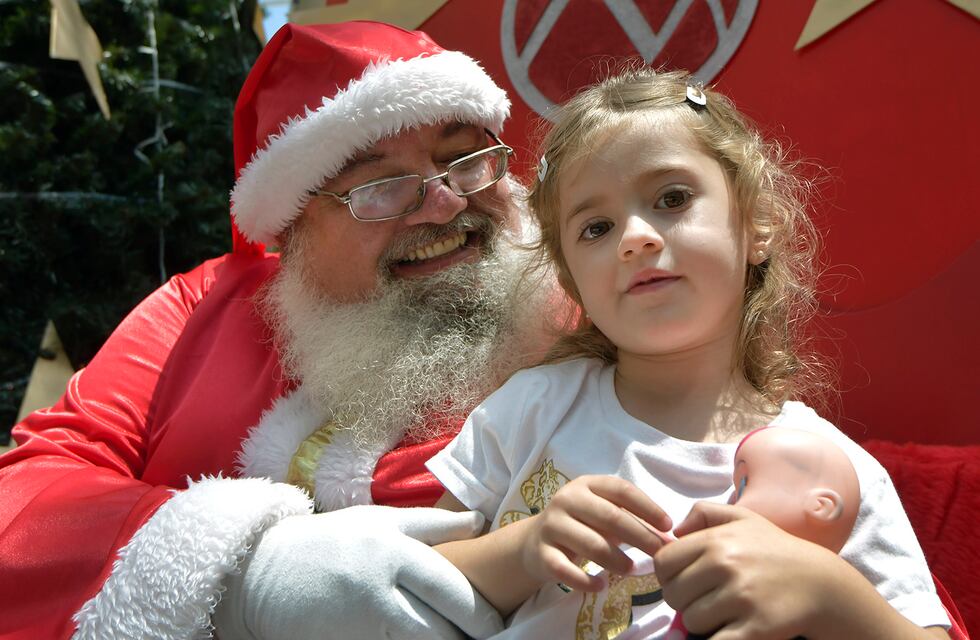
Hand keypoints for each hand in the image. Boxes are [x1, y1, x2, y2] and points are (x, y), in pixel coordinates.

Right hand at [212, 505, 503, 639]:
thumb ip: (430, 525)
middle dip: (473, 634)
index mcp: (392, 546)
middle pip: (443, 621)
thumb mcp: (378, 521)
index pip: (451, 585)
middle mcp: (380, 582)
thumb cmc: (328, 541)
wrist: (261, 571)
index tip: (500, 623)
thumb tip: (479, 522)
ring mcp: (361, 617)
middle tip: (492, 639)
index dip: (482, 612)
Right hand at [521, 475, 671, 591]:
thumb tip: (668, 538)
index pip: (621, 490)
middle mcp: (566, 500)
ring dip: (617, 560)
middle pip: (610, 517)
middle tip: (660, 554)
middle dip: (640, 536)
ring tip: (633, 571)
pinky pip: (566, 570)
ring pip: (591, 544)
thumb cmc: (580, 525)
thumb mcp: (600, 514)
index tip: (668, 526)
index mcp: (585, 485)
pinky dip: (586, 581)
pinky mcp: (542, 554)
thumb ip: (630, 520)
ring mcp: (552, 526)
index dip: (647, 507)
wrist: (534, 542)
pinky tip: (600, 586)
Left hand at [654, 501, 841, 639]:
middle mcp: (725, 565)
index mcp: (716, 540)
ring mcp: (741, 597)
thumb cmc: (776, 550)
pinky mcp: (756, 628)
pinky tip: (732, 630)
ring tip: (725, 612)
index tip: (685, 581)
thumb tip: (674, 530)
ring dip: (704, 622)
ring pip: (691, 621)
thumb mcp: (743, 518)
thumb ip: (704, 513)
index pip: (663, 562)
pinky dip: (717, 639)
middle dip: (685, 601)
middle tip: (707, 599)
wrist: (822, 584)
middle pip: (673, 595)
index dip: (669, 576)